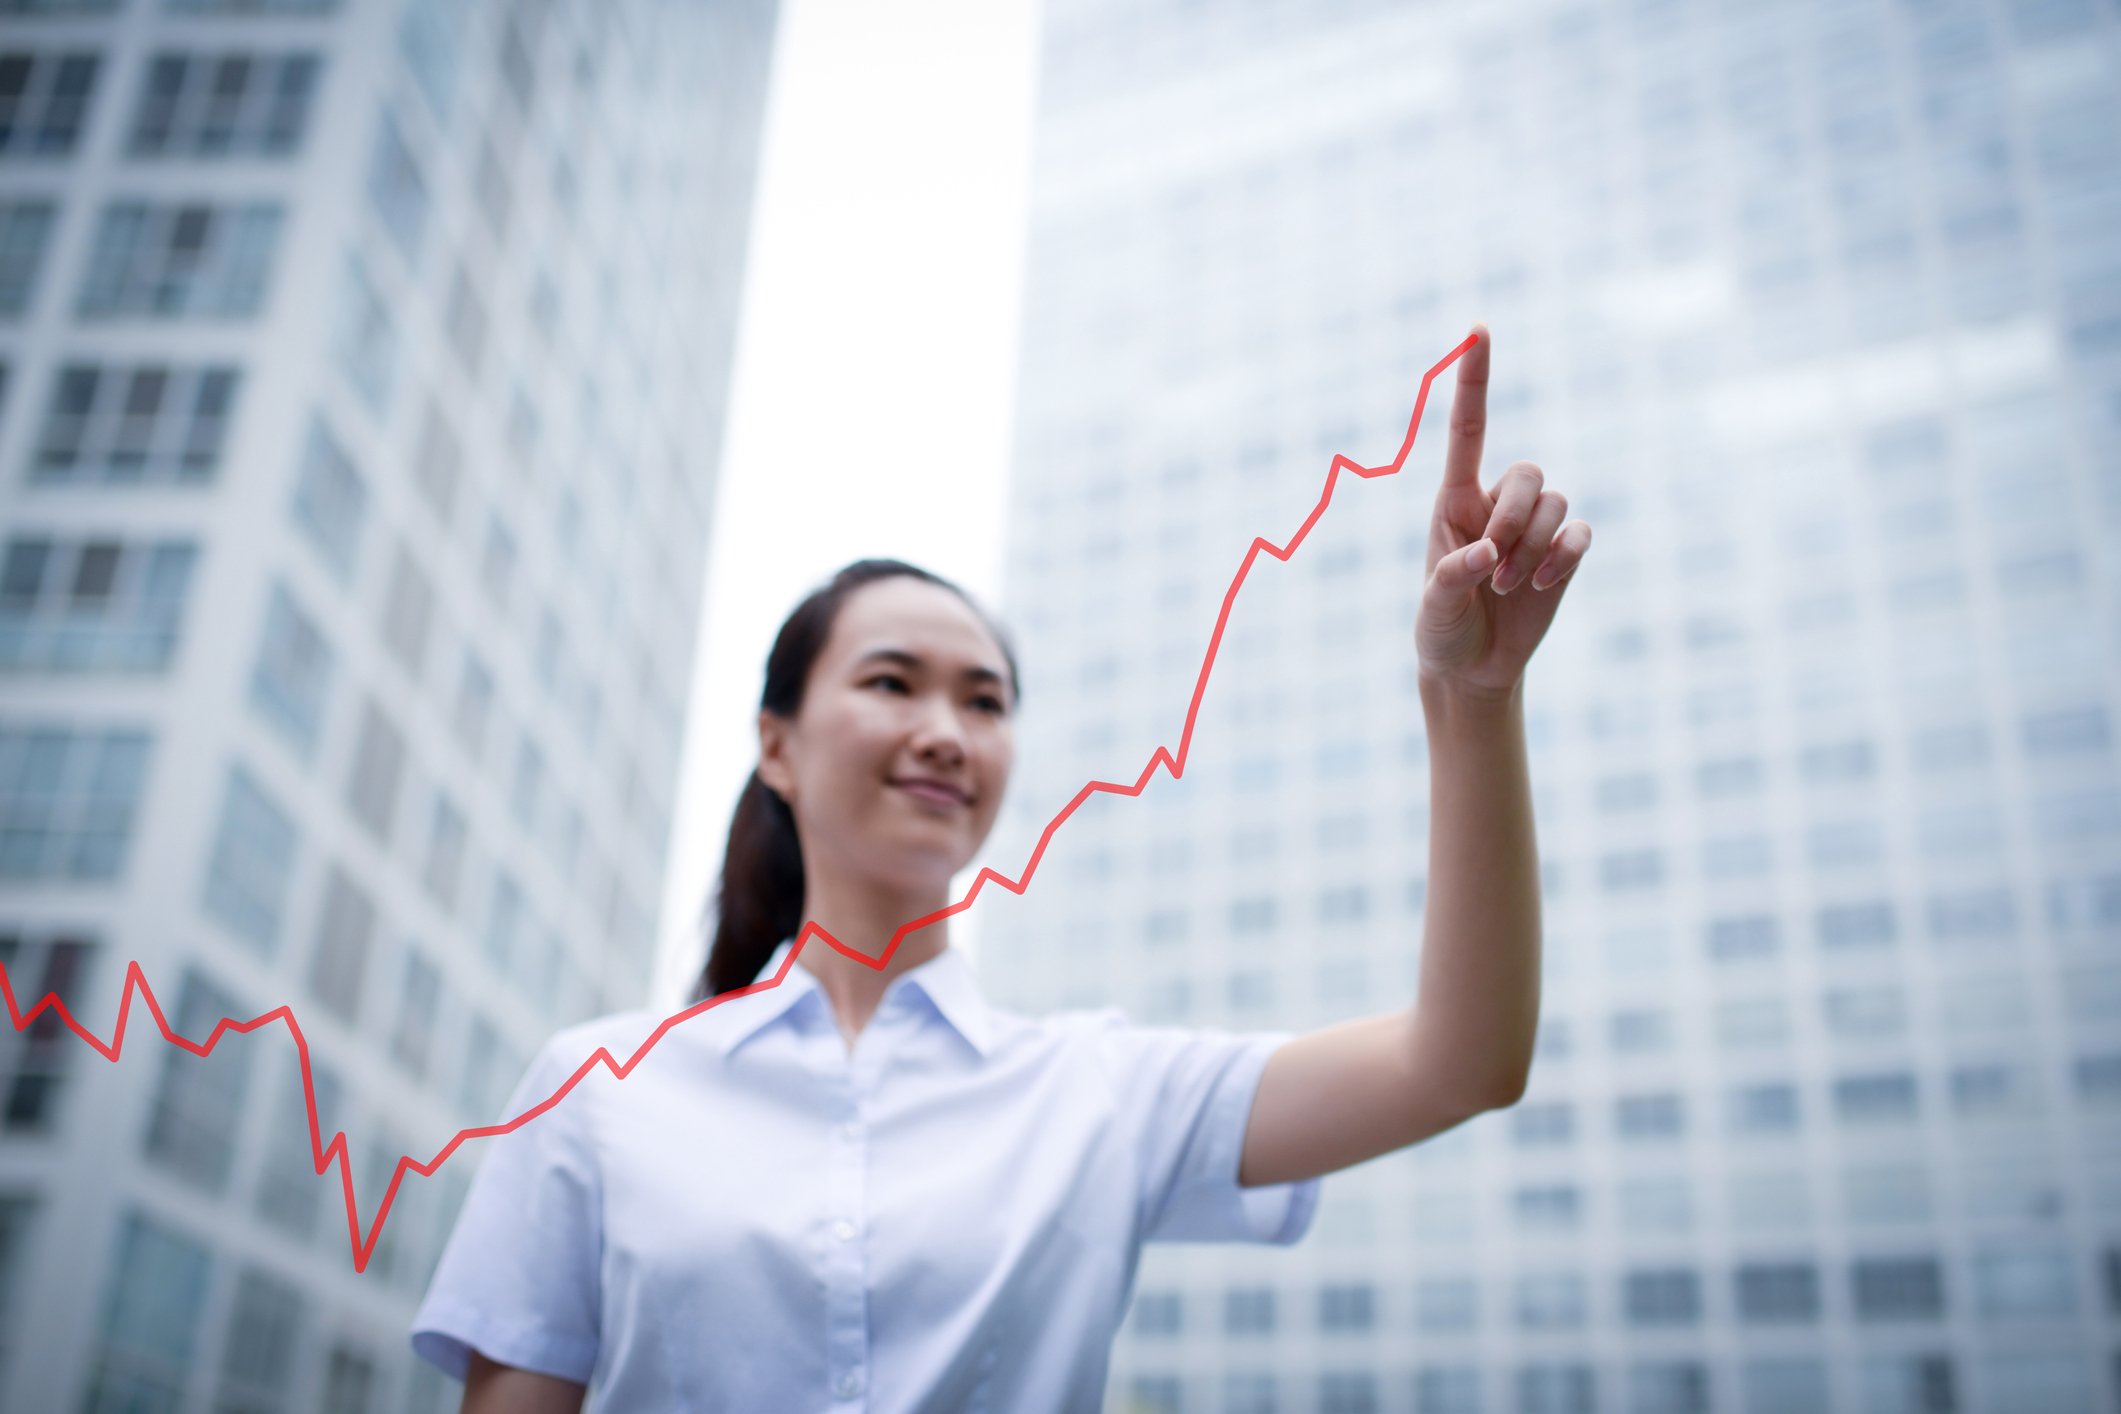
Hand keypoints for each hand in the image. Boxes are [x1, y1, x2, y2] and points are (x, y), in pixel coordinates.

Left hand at [1415, 323, 1591, 702]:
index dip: (1474, 380)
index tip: (1478, 330)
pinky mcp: (1562, 554)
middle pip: (1526, 473)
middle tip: (1494, 567)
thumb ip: (1449, 578)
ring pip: (1554, 503)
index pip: (1468, 429)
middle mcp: (1495, 505)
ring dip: (1535, 546)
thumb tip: (1484, 555)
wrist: (1472, 668)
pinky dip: (1566, 555)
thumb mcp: (1433, 608)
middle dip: (1516, 517)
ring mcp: (1532, 528)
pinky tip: (1545, 582)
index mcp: (1453, 502)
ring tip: (1508, 586)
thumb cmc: (1441, 629)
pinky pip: (1579, 533)